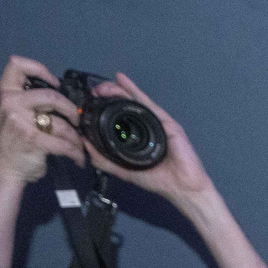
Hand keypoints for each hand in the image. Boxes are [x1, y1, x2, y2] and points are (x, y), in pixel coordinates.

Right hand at [0, 55, 82, 184]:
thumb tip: (58, 97)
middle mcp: (11, 103)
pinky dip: (76, 153)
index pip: (17, 65)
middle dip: (71, 110)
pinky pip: (64, 144)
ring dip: (76, 137)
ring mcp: (21, 121)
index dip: (40, 69)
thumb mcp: (11, 115)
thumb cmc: (10, 144)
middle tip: (76, 121)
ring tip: (78, 146)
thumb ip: (28, 103)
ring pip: (61, 123)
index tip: (55, 82)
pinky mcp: (33, 139)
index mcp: (5, 94)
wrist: (3, 171)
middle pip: (51, 95)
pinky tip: (78, 158)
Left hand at [82, 70, 215, 206]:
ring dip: (117, 90)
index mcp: (137, 137)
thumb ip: (105, 160)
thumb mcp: (125, 170)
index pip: (118, 117)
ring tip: (103, 86)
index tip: (90, 104)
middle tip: (94, 92)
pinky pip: (147, 104)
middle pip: (125, 105)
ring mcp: (157, 123)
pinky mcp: (166, 122)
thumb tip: (85, 144)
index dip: (105, 108)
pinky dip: (134, 91)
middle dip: (108, 95)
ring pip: (134, 101)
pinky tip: (122, 80)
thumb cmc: (160, 180)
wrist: (182, 187)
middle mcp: (147, 127)